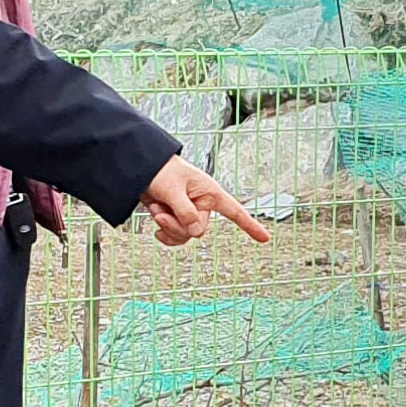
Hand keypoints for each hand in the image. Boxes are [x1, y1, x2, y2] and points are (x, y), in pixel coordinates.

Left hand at [137, 155, 271, 246]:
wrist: (140, 168)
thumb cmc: (160, 170)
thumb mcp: (172, 189)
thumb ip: (185, 212)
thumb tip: (195, 233)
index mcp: (210, 192)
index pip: (235, 211)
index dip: (250, 225)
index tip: (265, 238)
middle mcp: (202, 204)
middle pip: (198, 230)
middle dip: (177, 224)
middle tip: (160, 212)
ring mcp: (189, 213)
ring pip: (186, 236)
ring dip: (168, 226)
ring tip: (156, 208)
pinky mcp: (177, 218)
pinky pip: (176, 237)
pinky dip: (165, 233)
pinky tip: (157, 222)